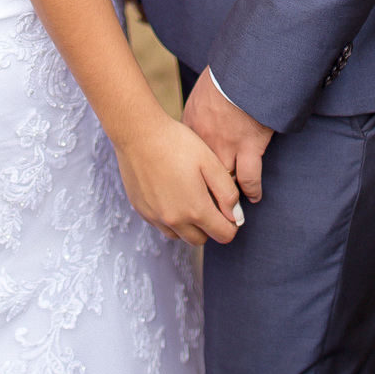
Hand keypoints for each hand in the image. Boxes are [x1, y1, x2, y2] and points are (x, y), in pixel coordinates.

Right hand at [114, 111, 241, 246]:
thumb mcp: (210, 162)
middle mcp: (174, 220)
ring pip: (179, 235)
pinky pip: (161, 225)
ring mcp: (155, 217)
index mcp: (195, 209)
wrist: (139, 133)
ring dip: (189, 225)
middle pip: (201, 240)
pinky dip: (170, 218)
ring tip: (189, 197)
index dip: (231, 224)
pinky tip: (170, 194)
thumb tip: (235, 216)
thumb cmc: (176, 143)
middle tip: (209, 201)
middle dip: (210, 226)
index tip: (229, 209)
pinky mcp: (142, 210)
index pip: (223, 235)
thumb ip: (227, 192)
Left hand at [183, 67, 273, 203]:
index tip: (186, 186)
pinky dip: (252, 190)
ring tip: (228, 210)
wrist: (245, 70)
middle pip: (198, 177)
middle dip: (201, 194)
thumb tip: (200, 119)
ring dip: (226, 197)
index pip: (182, 159)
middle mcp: (204, 140)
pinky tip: (254, 197)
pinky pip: (249, 179)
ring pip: (222, 183)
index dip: (185, 175)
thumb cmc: (225, 75)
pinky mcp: (249, 146)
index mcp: (190, 125)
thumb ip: (198, 111)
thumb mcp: (201, 93)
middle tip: (204, 209)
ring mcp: (226, 145)